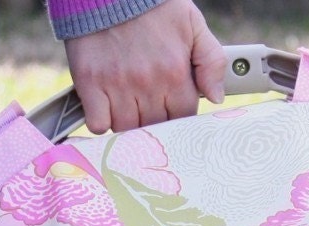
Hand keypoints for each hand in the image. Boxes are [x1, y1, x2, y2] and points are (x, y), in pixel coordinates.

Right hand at [62, 0, 225, 133]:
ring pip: (127, 130)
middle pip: (156, 127)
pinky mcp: (90, 85)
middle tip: (149, 105)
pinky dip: (103, 122)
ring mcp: (117, 86)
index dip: (178, 113)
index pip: (183, 115)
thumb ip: (211, 61)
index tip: (171, 105)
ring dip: (129, 123)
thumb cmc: (152, 7)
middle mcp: (147, 83)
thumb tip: (217, 98)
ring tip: (128, 105)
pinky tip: (106, 107)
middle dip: (155, 120)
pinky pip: (99, 125)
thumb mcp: (193, 25)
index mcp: (174, 71)